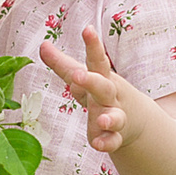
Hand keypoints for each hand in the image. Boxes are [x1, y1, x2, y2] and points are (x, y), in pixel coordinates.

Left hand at [39, 25, 137, 153]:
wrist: (133, 119)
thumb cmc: (100, 92)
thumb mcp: (83, 76)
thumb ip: (62, 64)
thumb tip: (42, 45)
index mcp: (101, 77)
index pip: (97, 59)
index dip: (92, 45)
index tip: (87, 29)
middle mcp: (109, 95)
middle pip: (103, 86)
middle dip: (92, 81)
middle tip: (78, 75)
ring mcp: (114, 116)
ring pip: (114, 116)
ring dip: (109, 118)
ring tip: (102, 120)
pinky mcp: (114, 136)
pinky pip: (113, 140)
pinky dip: (107, 142)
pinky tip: (98, 144)